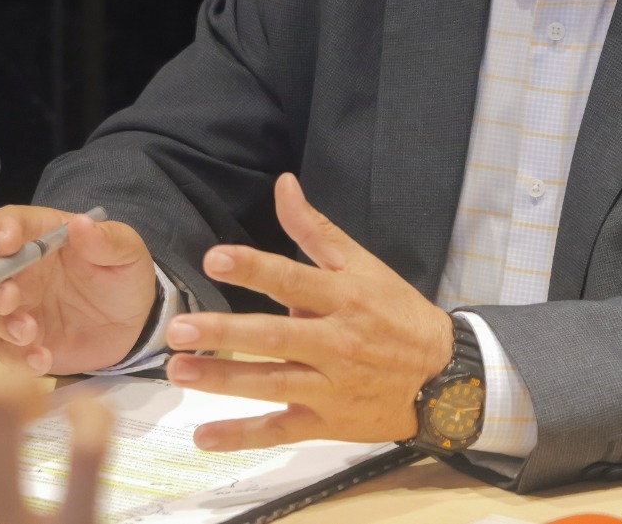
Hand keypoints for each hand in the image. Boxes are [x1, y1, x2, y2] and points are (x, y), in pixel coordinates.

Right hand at [0, 205, 156, 373]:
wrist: (136, 324)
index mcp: (45, 238)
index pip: (12, 221)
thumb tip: (79, 224)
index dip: (3, 228)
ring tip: (29, 333)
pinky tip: (41, 359)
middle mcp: (24, 270)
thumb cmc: (125, 277)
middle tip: (10, 300)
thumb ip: (106, 240)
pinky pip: (5, 350)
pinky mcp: (22, 341)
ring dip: (0, 322)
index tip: (7, 243)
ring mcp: (20, 306)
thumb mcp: (127, 253)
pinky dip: (17, 357)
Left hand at [163, 172, 453, 449]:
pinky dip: (243, 436)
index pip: (293, 279)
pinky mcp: (326, 422)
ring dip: (223, 379)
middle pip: (274, 337)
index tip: (215, 259)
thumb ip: (316, 230)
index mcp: (343, 298)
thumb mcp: (364, 265)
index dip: (254, 268)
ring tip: (180, 370)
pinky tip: (205, 436)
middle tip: (179, 329)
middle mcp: (335, 342)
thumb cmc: (396, 314)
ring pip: (272, 384)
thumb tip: (283, 186)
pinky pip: (280, 431)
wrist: (442, 374)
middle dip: (225, 333)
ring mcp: (329, 386)